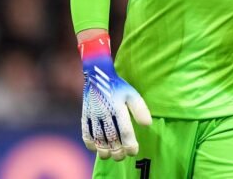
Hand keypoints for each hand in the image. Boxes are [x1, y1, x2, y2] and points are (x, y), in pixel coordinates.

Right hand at [79, 34, 151, 160]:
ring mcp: (93, 114)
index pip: (125, 130)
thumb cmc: (118, 86)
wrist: (98, 75)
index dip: (130, 144)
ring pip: (98, 137)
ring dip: (104, 150)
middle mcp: (105, 112)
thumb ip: (140, 109)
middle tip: (122, 157)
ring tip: (110, 156)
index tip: (134, 151)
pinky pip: (85, 132)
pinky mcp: (84, 114)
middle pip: (111, 137)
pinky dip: (90, 143)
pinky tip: (96, 149)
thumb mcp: (132, 94)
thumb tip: (147, 125)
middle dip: (117, 150)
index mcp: (118, 107)